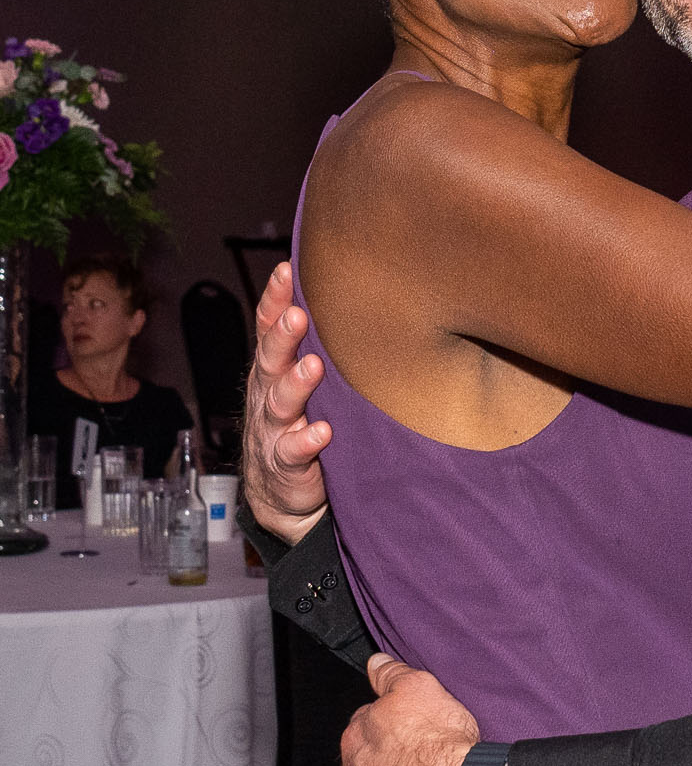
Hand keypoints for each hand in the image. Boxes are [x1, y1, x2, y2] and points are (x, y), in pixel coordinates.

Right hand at [241, 264, 331, 542]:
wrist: (282, 493)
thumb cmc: (299, 424)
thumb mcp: (302, 383)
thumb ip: (315, 347)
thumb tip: (349, 296)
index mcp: (273, 370)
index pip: (268, 329)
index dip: (275, 301)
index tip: (286, 271)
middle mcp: (269, 395)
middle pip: (270, 361)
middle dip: (283, 337)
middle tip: (298, 316)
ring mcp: (274, 430)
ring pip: (280, 404)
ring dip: (296, 385)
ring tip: (313, 367)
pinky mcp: (286, 464)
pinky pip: (293, 452)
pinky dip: (307, 442)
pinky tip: (322, 432)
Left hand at [340, 654, 480, 765]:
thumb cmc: (442, 747)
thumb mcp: (420, 689)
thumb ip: (392, 675)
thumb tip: (375, 663)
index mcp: (358, 738)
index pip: (365, 726)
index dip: (391, 727)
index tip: (411, 731)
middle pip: (365, 765)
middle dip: (387, 763)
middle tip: (420, 762)